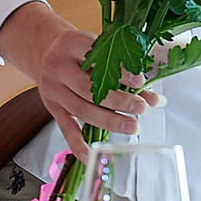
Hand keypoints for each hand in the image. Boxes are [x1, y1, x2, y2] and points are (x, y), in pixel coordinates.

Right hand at [0, 1, 158, 149]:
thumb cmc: (81, 51)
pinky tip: (92, 156)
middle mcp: (59, 67)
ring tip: (133, 127)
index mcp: (72, 44)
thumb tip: (154, 99)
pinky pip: (66, 128)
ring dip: (109, 121)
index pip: (97, 58)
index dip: (119, 71)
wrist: (46, 52)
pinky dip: (78, 144)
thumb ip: (124, 70)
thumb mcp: (99, 48)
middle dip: (118, 101)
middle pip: (88, 88)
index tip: (140, 82)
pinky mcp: (53, 108)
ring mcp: (53, 90)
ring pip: (81, 109)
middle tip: (143, 108)